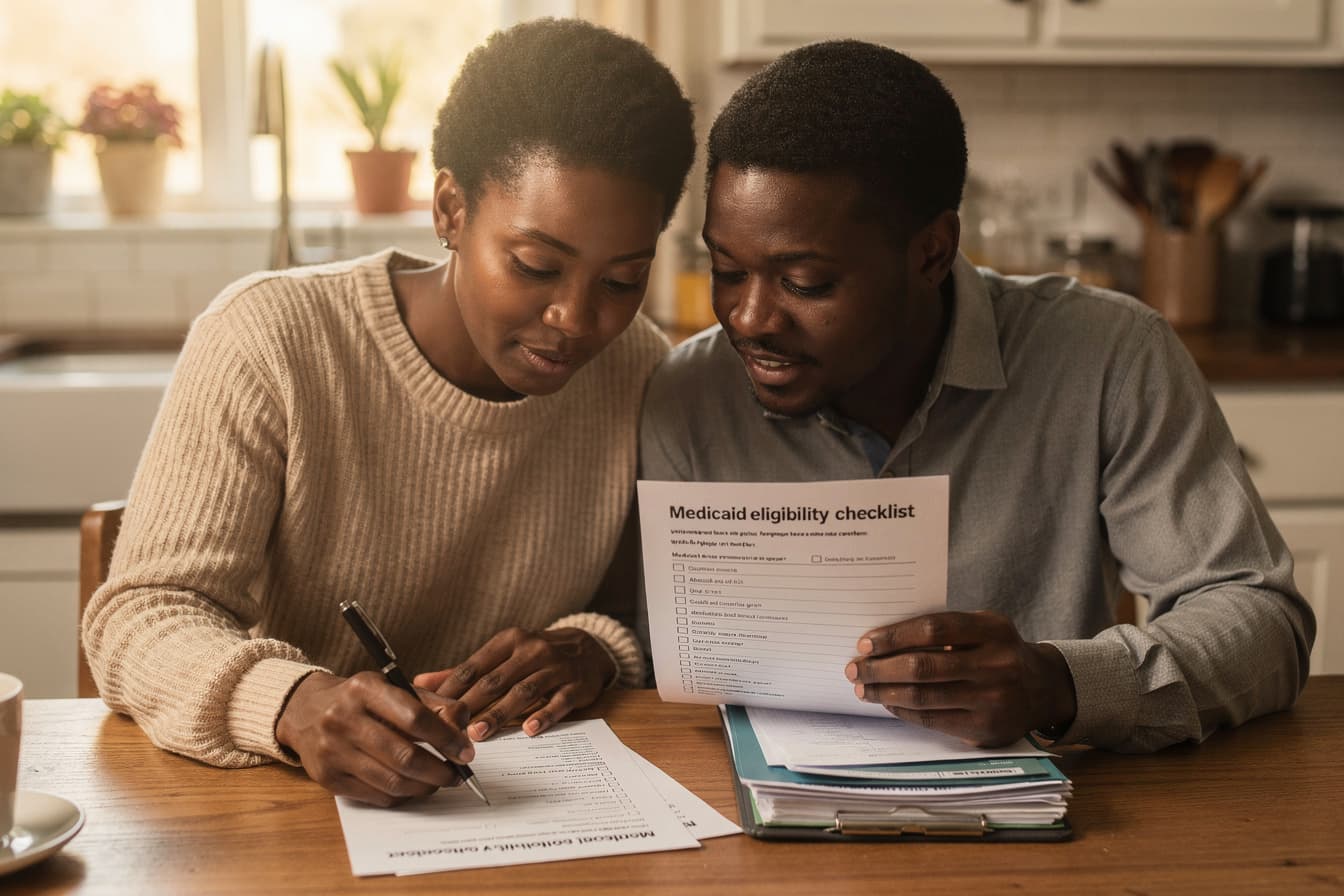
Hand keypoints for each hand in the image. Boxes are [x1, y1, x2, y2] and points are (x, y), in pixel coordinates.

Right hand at [275, 670, 475, 806]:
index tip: (466, 752)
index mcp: (364, 689)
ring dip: (424, 786)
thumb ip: (431, 703)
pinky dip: (402, 796)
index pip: (415, 718)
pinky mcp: (327, 778)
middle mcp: (343, 719)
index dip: (446, 738)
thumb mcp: (392, 687)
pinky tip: (413, 787)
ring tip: (439, 782)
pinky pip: (376, 796)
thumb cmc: (359, 699)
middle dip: (440, 770)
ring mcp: (332, 751)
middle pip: (404, 756)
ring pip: (392, 781)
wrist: (305, 711)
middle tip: (458, 774)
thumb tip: (463, 729)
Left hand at [413, 627, 616, 740]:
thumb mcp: (503, 655)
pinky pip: (559, 701)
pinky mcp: (576, 685)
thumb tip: (421, 683)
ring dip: (500, 713)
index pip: (475, 666)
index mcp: (510, 641)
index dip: (453, 688)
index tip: (432, 709)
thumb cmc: (536, 656)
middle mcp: (532, 650)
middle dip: (471, 704)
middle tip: (450, 727)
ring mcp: (557, 667)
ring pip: (524, 691)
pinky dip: (544, 715)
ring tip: (479, 733)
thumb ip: (465, 671)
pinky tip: (529, 730)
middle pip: (496, 680)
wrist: (588, 649)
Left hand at [844, 611, 1076, 746]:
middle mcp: (996, 664)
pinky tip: (888, 703)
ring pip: (923, 697)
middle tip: (854, 668)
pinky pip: (932, 720)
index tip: (866, 642)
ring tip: (863, 688)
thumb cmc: (998, 651)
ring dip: (884, 692)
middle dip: (880, 668)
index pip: (934, 629)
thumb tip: (884, 639)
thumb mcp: (985, 627)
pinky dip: (903, 711)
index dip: (895, 636)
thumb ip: (946, 629)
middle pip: (923, 666)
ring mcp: (992, 699)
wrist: (1043, 689)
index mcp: (993, 630)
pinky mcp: (985, 727)